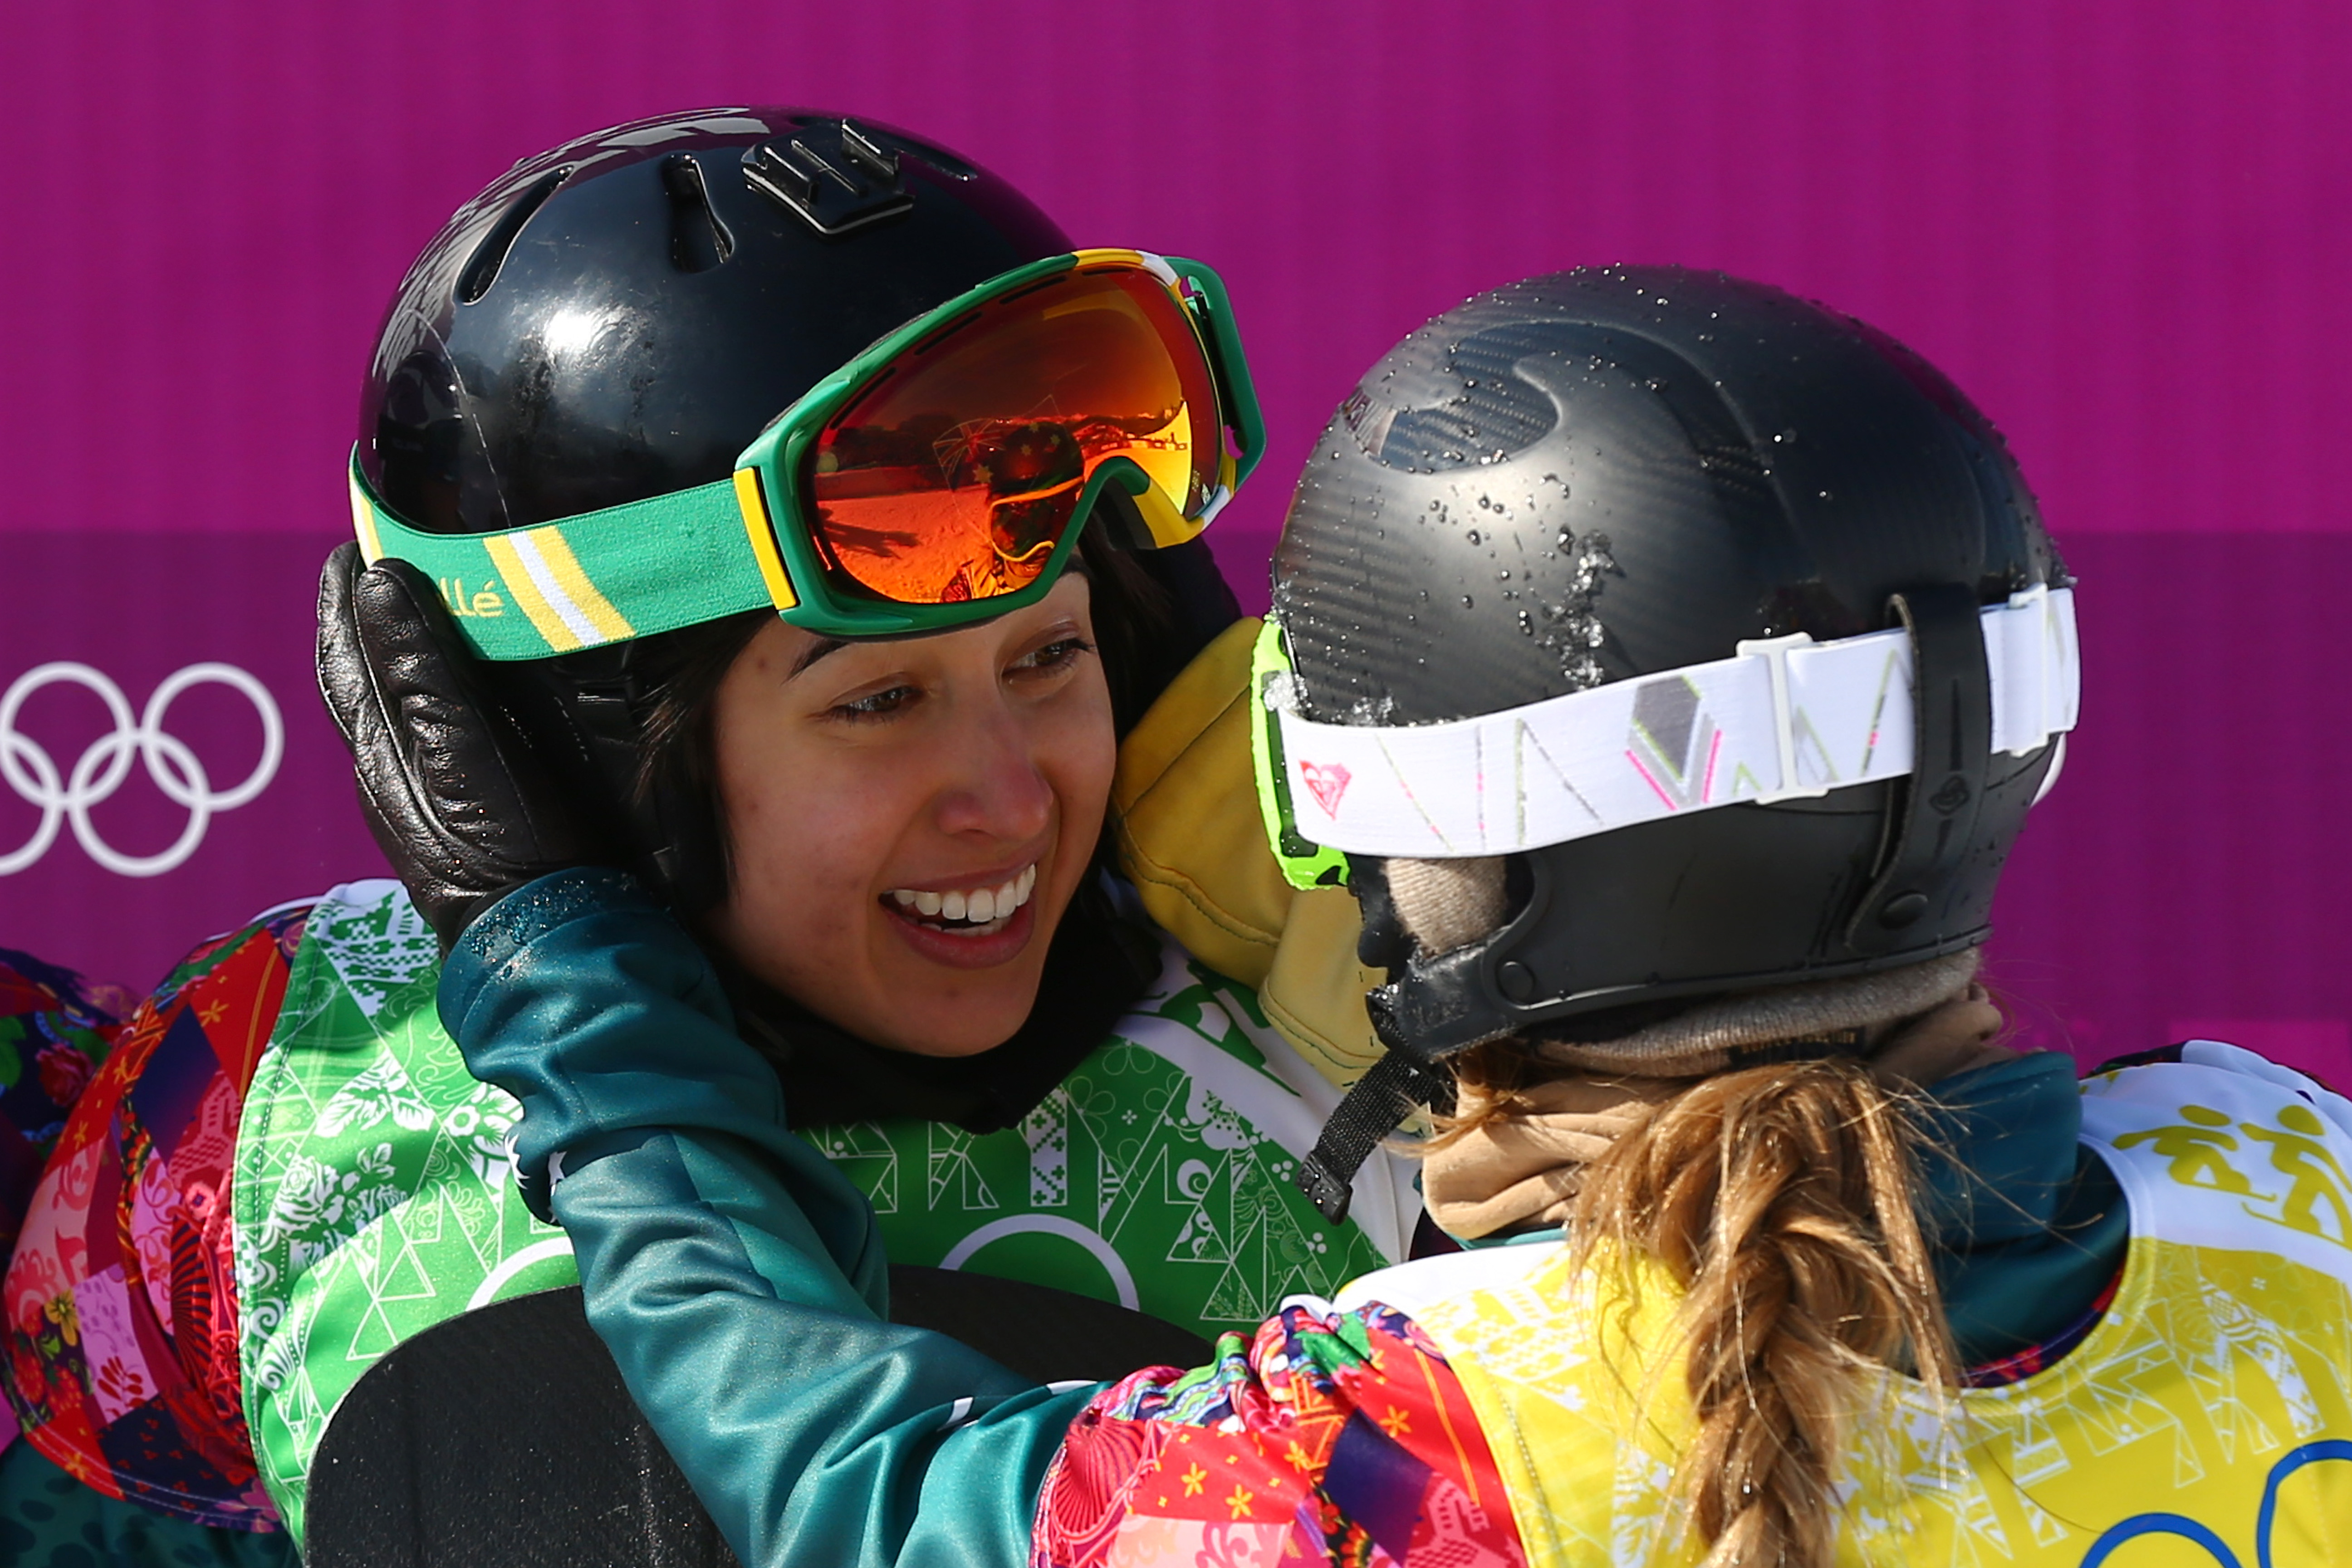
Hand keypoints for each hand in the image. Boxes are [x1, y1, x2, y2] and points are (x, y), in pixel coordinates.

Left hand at [317, 542, 592, 947]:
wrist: (541, 938)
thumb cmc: (507, 849)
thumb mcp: (463, 754)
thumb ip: (422, 672)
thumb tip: (377, 581)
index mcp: (377, 747)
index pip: (343, 650)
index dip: (345, 592)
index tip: (359, 534)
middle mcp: (384, 768)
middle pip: (359, 674)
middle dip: (366, 612)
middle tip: (390, 554)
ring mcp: (417, 793)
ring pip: (392, 703)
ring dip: (399, 648)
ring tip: (424, 602)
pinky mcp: (454, 809)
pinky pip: (426, 728)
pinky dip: (431, 686)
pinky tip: (460, 683)